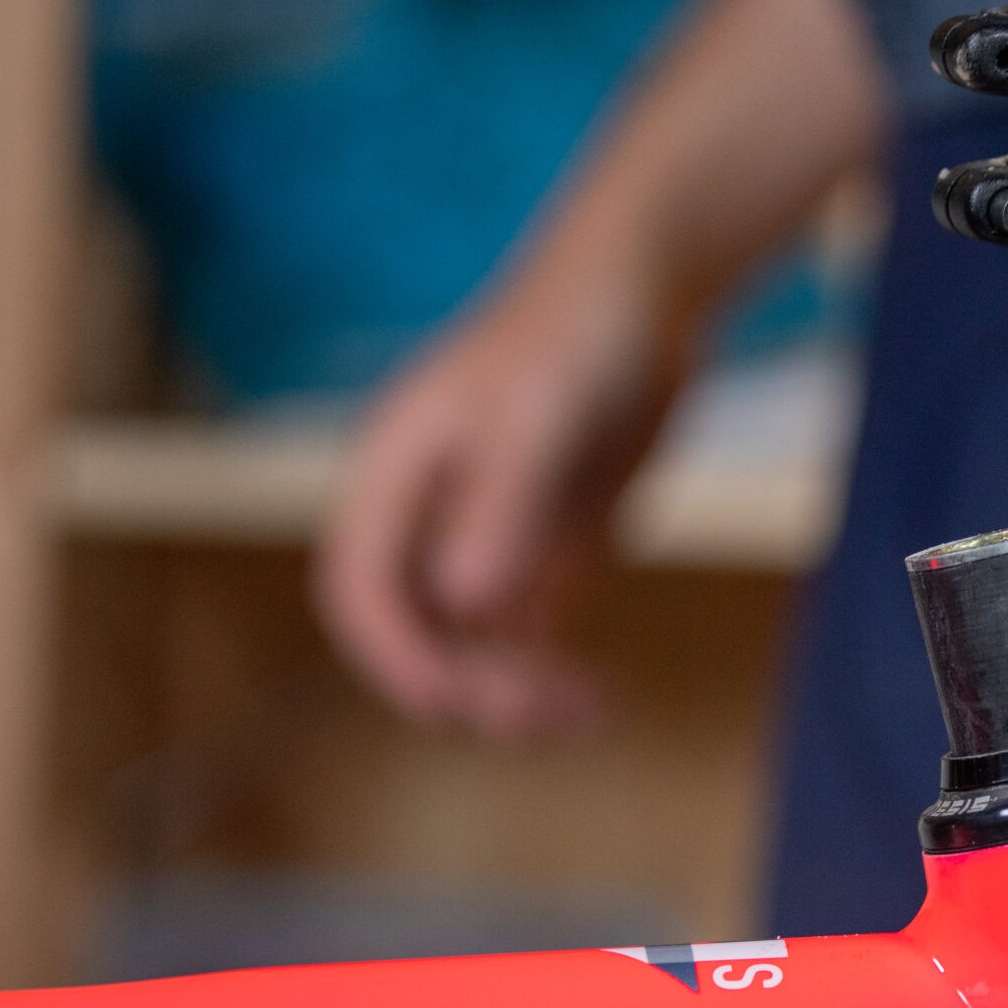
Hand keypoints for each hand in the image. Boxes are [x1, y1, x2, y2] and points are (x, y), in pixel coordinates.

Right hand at [314, 0, 881, 739]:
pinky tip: (596, 698)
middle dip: (464, 683)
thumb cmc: (580, 334)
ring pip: (472, 648)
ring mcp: (484, 537)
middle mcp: (429, 516)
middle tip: (540, 711)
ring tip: (582, 713)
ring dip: (513, 694)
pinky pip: (527, 638)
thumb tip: (465, 605)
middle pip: (414, 633)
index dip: (392, 655)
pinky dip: (551, 676)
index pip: (359, 591)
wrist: (648, 294)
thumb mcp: (541, 415)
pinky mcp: (540, 551)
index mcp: (396, 476)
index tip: (453, 701)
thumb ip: (503, 505)